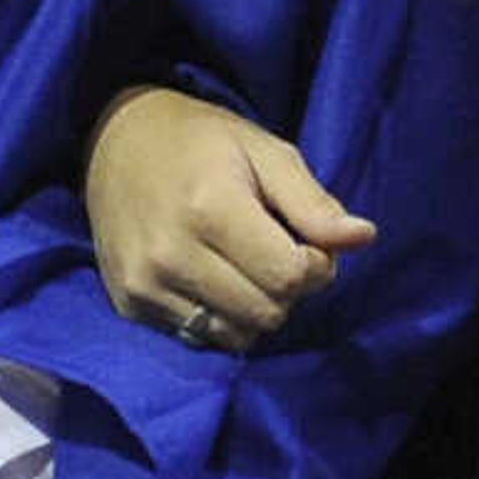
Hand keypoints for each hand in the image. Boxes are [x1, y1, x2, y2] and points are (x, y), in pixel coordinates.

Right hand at [84, 85, 374, 352]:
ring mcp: (144, 284)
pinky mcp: (129, 305)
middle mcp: (171, 254)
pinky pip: (200, 338)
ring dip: (255, 308)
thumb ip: (313, 201)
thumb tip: (363, 238)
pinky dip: (220, 315)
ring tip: (241, 264)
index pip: (290, 277)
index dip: (316, 265)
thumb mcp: (264, 151)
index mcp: (209, 207)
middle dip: (287, 288)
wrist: (114, 140)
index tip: (306, 240)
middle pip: (268, 313)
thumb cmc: (201, 141)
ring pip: (237, 335)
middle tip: (274, 250)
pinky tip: (209, 276)